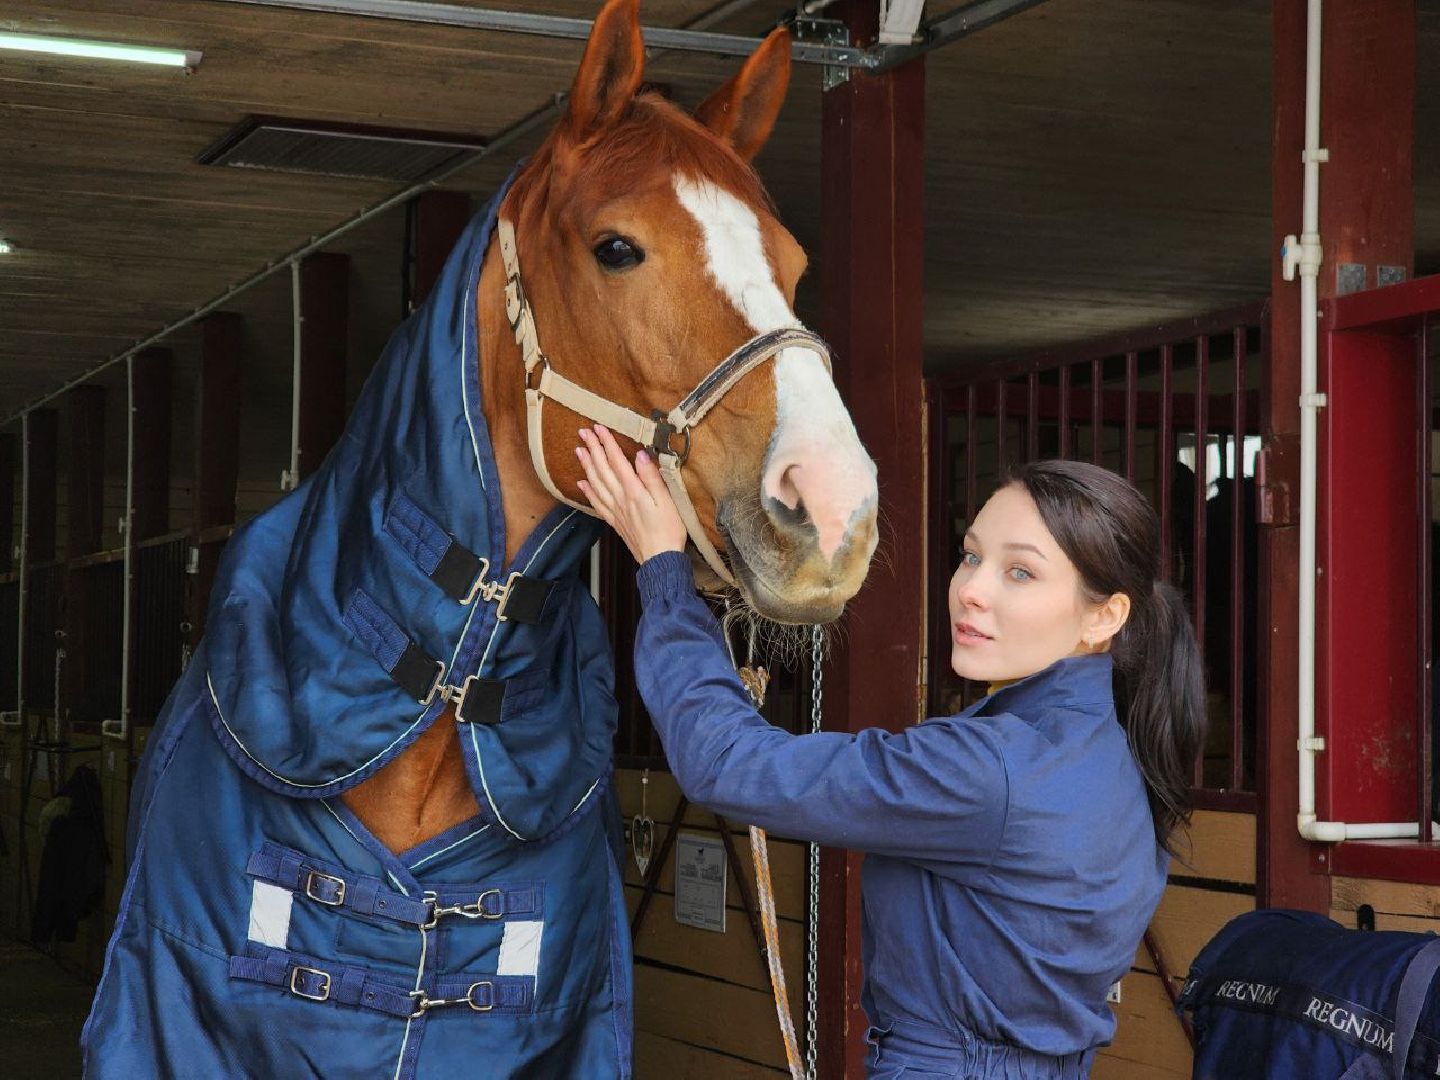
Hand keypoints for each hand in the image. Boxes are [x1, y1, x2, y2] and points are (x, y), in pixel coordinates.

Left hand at [575, 425, 687, 563]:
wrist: (660, 560)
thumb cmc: (668, 531)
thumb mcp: (667, 501)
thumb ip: (652, 477)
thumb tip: (640, 455)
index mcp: (634, 491)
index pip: (617, 461)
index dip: (607, 443)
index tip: (599, 428)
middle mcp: (620, 499)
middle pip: (602, 469)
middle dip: (592, 449)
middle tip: (583, 432)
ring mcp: (615, 511)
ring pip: (596, 484)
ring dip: (587, 466)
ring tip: (579, 451)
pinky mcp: (615, 522)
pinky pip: (597, 503)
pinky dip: (588, 491)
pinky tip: (582, 484)